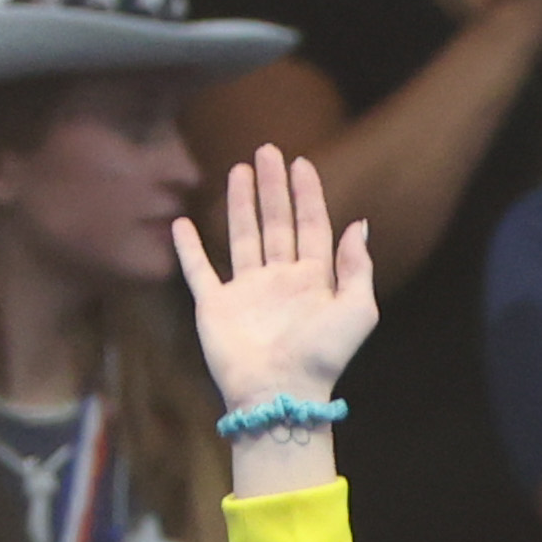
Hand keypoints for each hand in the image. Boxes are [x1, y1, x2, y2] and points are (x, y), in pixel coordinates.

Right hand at [172, 146, 378, 414]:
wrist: (280, 391)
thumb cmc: (323, 355)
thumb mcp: (358, 310)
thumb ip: (358, 267)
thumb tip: (360, 225)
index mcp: (315, 281)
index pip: (312, 227)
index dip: (308, 195)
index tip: (302, 163)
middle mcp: (280, 281)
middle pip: (277, 224)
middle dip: (273, 188)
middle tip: (268, 150)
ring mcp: (246, 292)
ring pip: (243, 237)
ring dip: (241, 204)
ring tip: (240, 169)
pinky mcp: (215, 306)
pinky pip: (198, 271)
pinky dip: (188, 248)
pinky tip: (181, 222)